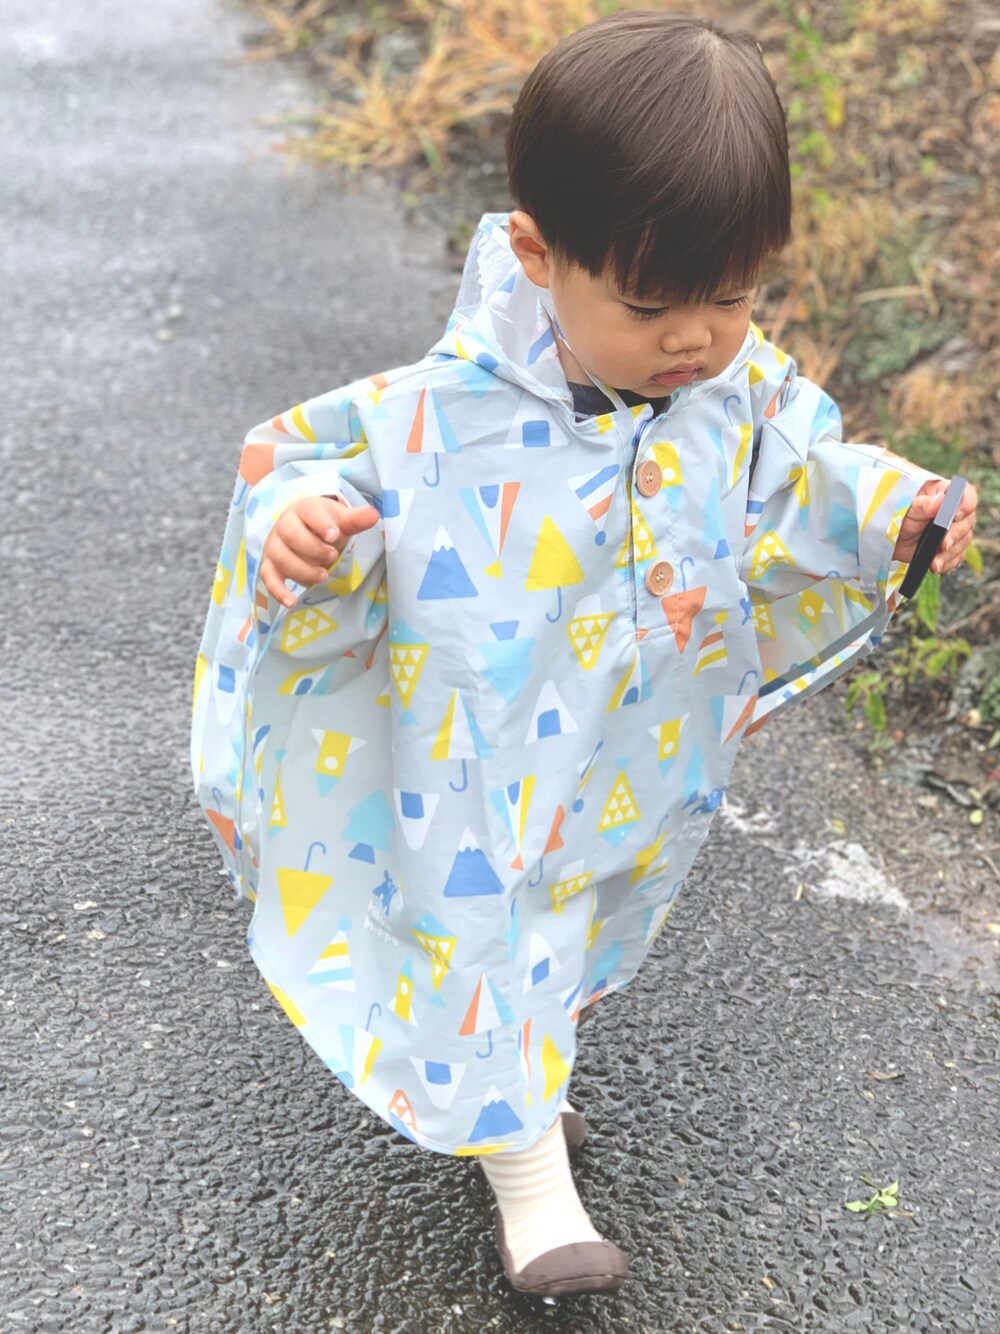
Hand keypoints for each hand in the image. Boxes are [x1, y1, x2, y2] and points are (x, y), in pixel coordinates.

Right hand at [259, 495, 380, 607]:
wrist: (304, 530)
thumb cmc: (325, 525)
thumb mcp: (341, 520)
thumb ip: (356, 520)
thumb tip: (374, 515)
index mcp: (304, 509)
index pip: (310, 513)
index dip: (321, 524)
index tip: (333, 535)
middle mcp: (285, 525)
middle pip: (292, 535)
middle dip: (313, 548)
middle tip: (332, 556)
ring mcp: (275, 546)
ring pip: (282, 557)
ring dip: (302, 570)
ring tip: (323, 576)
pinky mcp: (270, 565)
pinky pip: (269, 578)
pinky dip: (278, 591)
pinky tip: (291, 601)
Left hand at [893, 478, 977, 574]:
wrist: (890, 540)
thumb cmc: (898, 518)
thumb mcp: (907, 509)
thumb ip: (923, 505)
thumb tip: (940, 500)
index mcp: (945, 494)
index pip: (967, 494)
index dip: (966, 504)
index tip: (956, 516)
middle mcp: (954, 511)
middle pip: (967, 521)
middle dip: (955, 536)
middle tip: (943, 545)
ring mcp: (955, 530)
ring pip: (964, 541)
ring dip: (950, 554)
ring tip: (934, 563)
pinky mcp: (952, 547)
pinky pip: (957, 556)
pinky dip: (947, 563)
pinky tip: (937, 566)